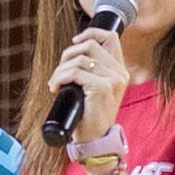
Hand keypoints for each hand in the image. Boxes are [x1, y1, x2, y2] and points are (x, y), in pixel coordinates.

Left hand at [47, 23, 132, 147]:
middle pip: (89, 45)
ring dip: (61, 69)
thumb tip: (72, 54)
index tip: (74, 42)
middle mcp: (119, 73)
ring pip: (80, 59)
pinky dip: (60, 78)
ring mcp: (112, 80)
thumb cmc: (90, 117)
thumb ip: (92, 72)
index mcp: (120, 71)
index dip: (90, 33)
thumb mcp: (94, 90)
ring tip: (55, 83)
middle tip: (59, 73)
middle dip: (68, 55)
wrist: (95, 141)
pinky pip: (75, 72)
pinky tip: (55, 88)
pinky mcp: (102, 88)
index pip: (110, 37)